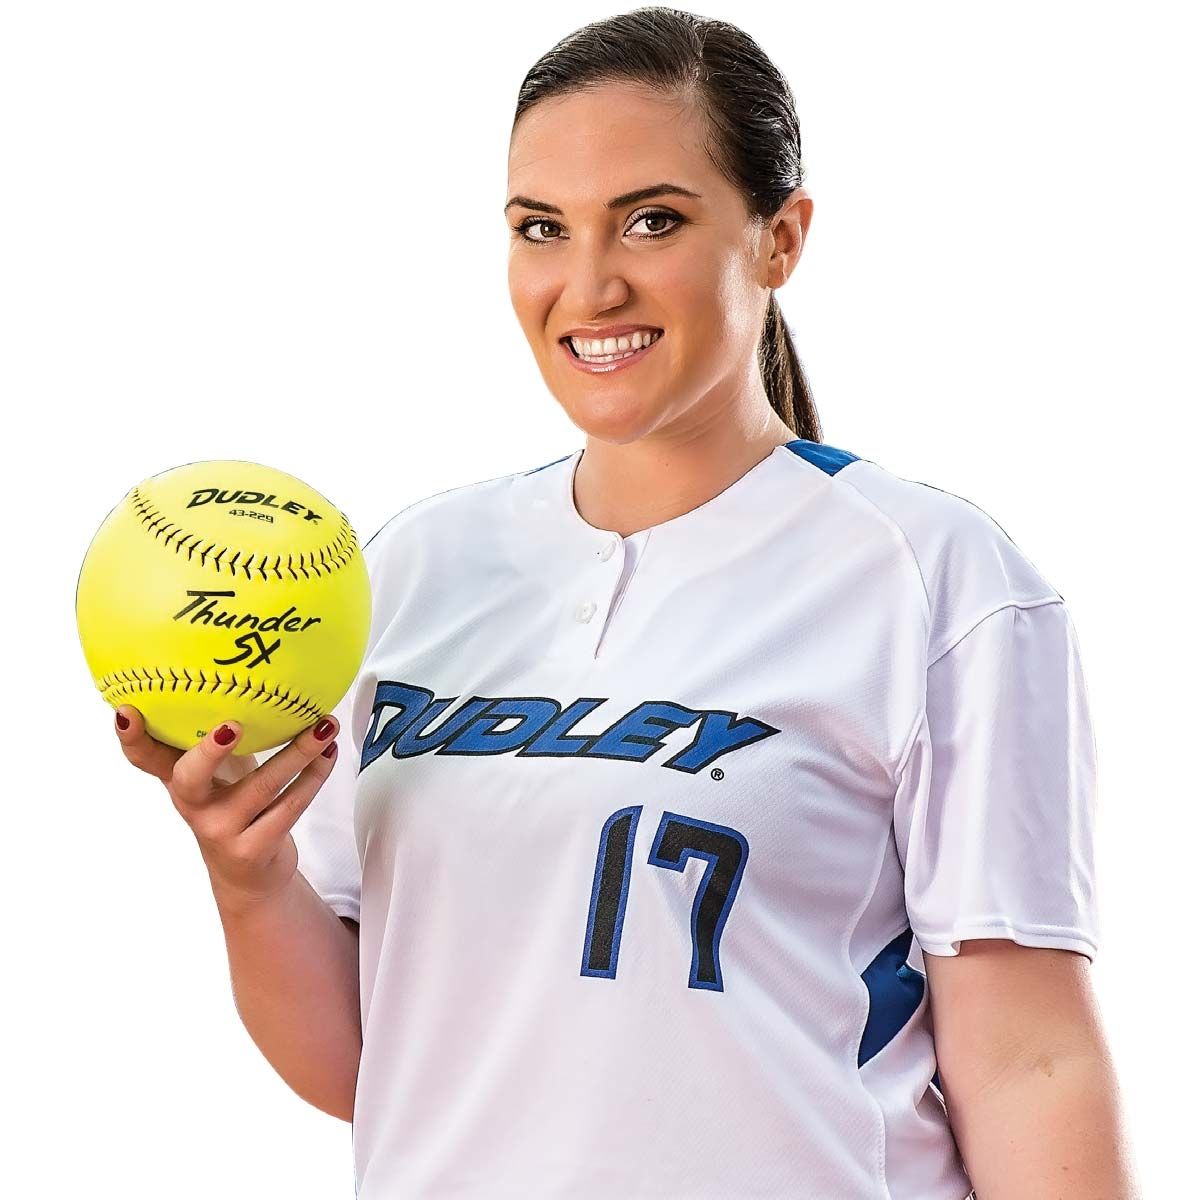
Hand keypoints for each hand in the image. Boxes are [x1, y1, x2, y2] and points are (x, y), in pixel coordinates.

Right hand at [113, 705, 340, 908]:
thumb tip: (254, 674)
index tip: (127, 710)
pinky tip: (329, 752)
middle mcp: (193, 806)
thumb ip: (217, 736)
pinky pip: (289, 806)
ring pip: (262, 787)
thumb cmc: (235, 807)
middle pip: (188, 778)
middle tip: (233, 725)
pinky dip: (314, 775)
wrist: (250, 875)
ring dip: (299, 752)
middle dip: (209, 751)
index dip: (131, 736)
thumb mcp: (218, 774)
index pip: (145, 757)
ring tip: (324, 725)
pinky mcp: (253, 849)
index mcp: (179, 780)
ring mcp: (220, 831)